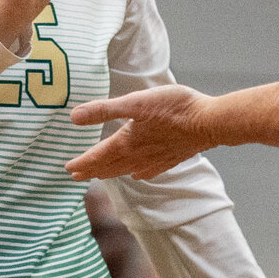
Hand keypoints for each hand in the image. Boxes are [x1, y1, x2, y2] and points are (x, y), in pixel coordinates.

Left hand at [66, 84, 217, 180]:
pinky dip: (137, 173)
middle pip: (109, 166)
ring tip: (100, 176)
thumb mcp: (136, 102)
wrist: (210, 122)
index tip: (68, 168)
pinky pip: (148, 170)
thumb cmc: (175, 108)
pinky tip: (137, 174)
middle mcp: (138, 155)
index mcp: (126, 142)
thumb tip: (74, 117)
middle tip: (76, 176)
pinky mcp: (171, 158)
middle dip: (91, 170)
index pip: (97, 156)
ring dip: (110, 173)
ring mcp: (156, 159)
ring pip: (126, 169)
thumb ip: (104, 109)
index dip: (81, 162)